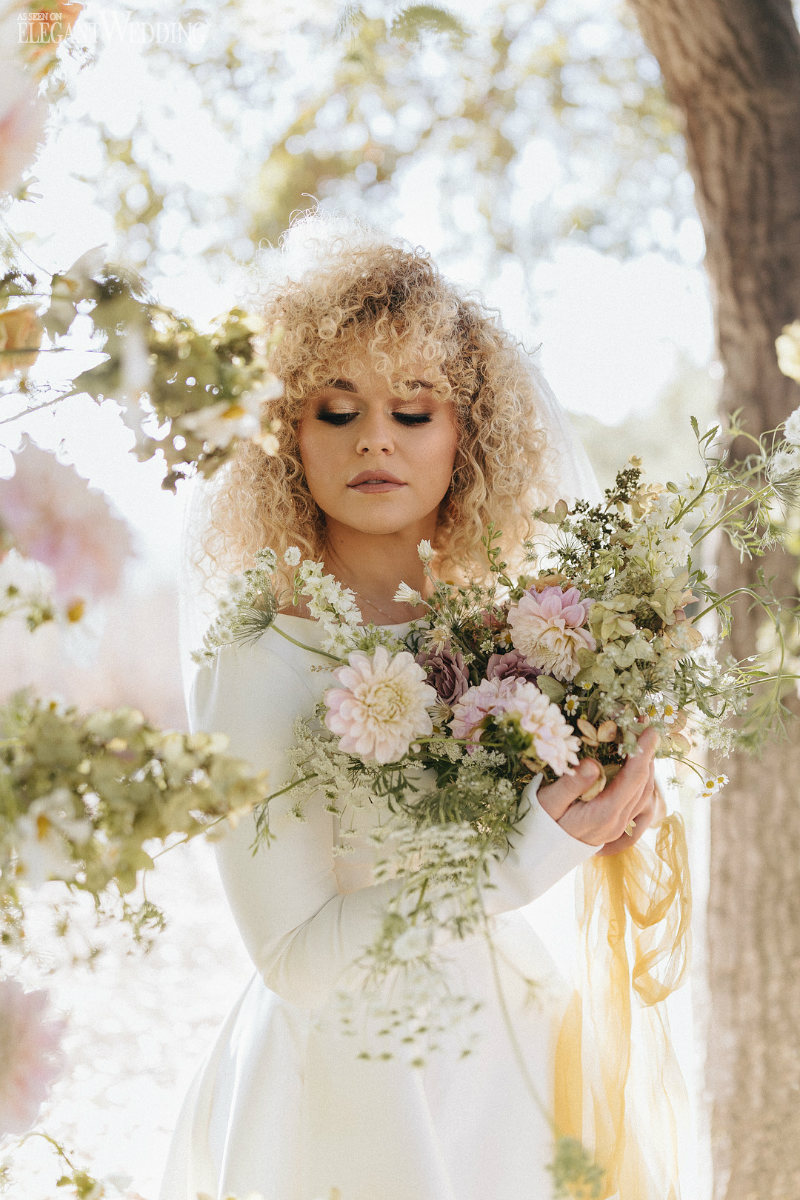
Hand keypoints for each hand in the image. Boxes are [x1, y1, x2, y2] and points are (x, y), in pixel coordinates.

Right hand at [537, 727, 659, 853]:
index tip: (650, 728)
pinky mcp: (616, 826)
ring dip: (646, 766)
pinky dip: (641, 780)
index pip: (633, 779)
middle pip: (644, 784)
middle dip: (647, 753)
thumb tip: (593, 763)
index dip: (644, 752)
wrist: (537, 856)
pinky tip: (634, 766)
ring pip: (645, 793)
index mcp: (604, 814)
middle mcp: (618, 822)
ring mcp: (620, 826)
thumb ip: (571, 784)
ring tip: (641, 741)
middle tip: (643, 725)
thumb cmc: (539, 825)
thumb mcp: (548, 802)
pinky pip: (639, 801)